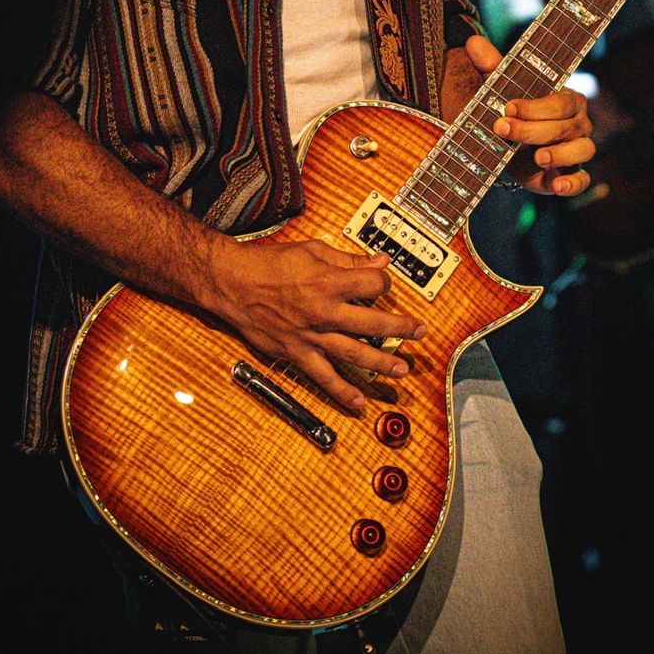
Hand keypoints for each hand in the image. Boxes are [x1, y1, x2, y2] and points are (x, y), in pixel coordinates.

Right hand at [209, 236, 426, 413]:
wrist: (234, 282)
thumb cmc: (270, 263)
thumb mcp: (313, 250)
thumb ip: (349, 260)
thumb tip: (380, 262)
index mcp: (328, 281)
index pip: (373, 285)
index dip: (384, 282)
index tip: (384, 283)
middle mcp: (324, 311)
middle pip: (373, 323)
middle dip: (401, 328)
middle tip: (420, 333)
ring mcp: (311, 336)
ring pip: (354, 354)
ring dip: (381, 364)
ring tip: (401, 371)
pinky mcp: (297, 353)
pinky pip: (323, 377)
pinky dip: (341, 392)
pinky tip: (358, 402)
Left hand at [463, 34, 595, 196]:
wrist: (512, 148)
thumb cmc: (514, 113)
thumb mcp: (502, 91)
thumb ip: (492, 67)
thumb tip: (473, 42)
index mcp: (568, 100)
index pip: (559, 102)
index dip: (534, 106)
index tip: (507, 107)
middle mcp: (578, 123)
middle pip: (564, 126)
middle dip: (532, 130)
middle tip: (503, 129)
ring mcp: (578, 150)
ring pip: (582, 151)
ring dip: (560, 155)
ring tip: (537, 158)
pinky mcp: (571, 175)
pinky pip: (583, 181)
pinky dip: (573, 184)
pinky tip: (556, 185)